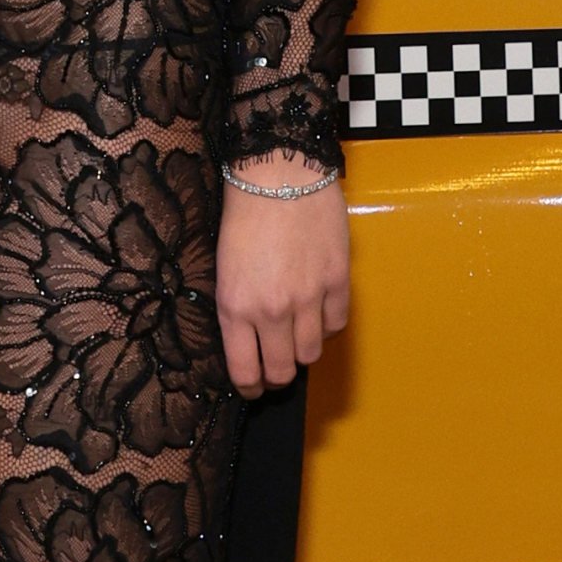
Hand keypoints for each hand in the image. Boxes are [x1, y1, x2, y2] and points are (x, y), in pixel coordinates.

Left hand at [215, 163, 349, 397]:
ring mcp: (309, 298)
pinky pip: (336, 325)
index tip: (252, 388)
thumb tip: (250, 339)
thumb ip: (238, 308)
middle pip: (282, 371)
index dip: (250, 388)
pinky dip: (327, 325)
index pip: (245, 372)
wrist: (279, 173)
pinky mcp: (337, 282)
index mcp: (235, 307)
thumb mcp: (223, 268)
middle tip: (275, 367)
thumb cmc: (243, 215)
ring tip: (295, 336)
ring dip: (302, 351)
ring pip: (311, 353)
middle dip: (277, 376)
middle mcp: (272, 310)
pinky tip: (317, 311)